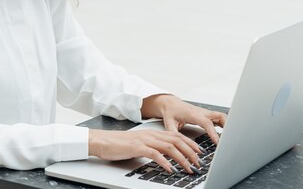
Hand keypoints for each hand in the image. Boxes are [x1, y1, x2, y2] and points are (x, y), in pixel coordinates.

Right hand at [88, 128, 202, 173]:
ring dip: (181, 158)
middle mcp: (151, 135)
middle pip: (176, 140)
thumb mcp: (140, 144)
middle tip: (198, 162)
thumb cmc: (120, 144)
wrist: (103, 141)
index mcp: (153, 133)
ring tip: (189, 168)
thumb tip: (166, 156)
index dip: (190, 144)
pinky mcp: (137, 147)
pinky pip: (155, 154)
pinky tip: (170, 169)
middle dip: (190, 152)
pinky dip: (164, 162)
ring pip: (169, 147)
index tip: (199, 152)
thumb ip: (153, 147)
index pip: (176, 136)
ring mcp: (145, 140)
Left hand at [141, 94, 225, 144]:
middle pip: (220, 116)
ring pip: (222, 117)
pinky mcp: (207, 115)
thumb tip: (179, 144)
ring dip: (228, 125)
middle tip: (230, 139)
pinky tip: (225, 133)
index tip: (218, 142)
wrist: (170, 103)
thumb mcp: (169, 123)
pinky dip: (225, 125)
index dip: (213, 132)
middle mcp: (202, 112)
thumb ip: (174, 134)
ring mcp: (205, 113)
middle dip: (227, 126)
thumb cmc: (170, 111)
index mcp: (193, 114)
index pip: (206, 123)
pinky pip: (219, 119)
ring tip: (230, 138)